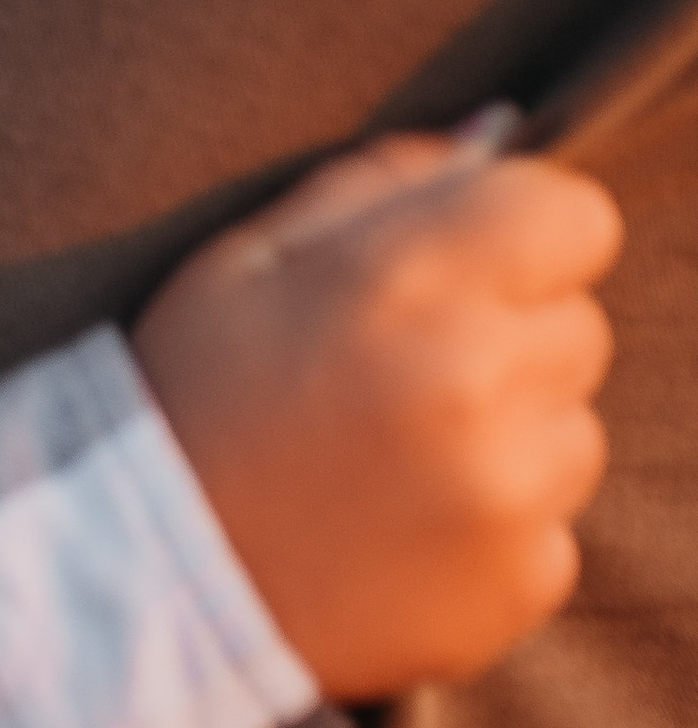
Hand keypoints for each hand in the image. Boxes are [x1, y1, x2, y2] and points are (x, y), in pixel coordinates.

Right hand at [132, 132, 622, 699]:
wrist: (148, 585)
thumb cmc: (192, 400)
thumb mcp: (247, 259)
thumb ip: (378, 184)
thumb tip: (490, 143)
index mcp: (408, 279)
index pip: (575, 217)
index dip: (524, 237)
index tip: (472, 271)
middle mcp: (476, 379)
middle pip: (578, 326)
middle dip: (505, 339)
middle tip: (399, 379)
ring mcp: (507, 491)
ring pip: (574, 430)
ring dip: (507, 436)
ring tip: (393, 464)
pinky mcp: (521, 582)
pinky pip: (552, 529)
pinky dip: (494, 528)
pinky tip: (399, 531)